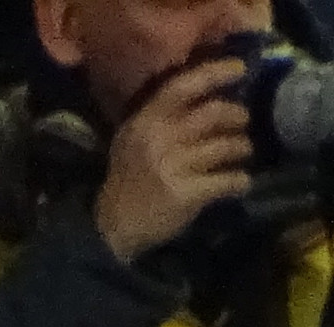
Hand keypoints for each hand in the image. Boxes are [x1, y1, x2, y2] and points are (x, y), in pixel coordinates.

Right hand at [97, 54, 258, 262]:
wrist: (112, 228)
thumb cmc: (129, 179)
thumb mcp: (134, 139)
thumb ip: (163, 114)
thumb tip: (210, 90)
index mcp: (145, 122)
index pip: (184, 86)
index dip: (215, 73)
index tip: (240, 69)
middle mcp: (159, 140)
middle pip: (216, 113)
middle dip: (238, 117)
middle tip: (240, 125)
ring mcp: (173, 167)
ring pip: (229, 146)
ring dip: (242, 149)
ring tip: (240, 155)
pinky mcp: (187, 194)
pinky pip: (230, 180)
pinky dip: (240, 181)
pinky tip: (238, 184)